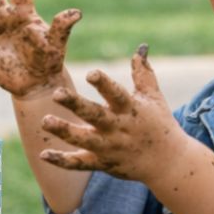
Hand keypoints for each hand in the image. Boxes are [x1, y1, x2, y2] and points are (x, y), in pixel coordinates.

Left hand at [39, 45, 180, 181]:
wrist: (169, 163)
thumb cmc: (160, 124)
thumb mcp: (154, 98)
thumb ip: (143, 74)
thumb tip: (140, 49)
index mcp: (130, 110)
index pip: (116, 94)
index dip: (104, 84)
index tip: (91, 73)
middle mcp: (118, 128)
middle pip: (94, 115)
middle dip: (75, 105)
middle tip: (56, 93)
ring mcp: (109, 147)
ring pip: (83, 140)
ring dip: (64, 131)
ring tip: (45, 121)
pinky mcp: (102, 163)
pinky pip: (79, 164)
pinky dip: (62, 161)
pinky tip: (44, 155)